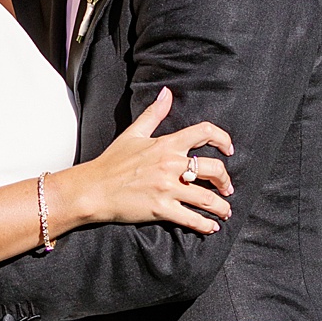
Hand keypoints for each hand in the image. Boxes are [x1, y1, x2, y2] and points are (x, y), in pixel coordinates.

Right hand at [66, 86, 233, 233]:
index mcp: (167, 144)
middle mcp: (171, 165)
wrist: (93, 189)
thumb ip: (154, 113)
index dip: (223, 139)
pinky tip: (211, 227)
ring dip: (221, 206)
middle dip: (226, 181)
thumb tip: (166, 93)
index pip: (204, 132)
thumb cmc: (111, 162)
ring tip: (225, 211)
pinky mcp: (161, 209)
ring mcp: (167, 188)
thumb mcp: (133, 133)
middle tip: (227, 188)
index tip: (229, 149)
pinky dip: (205, 225)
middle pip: (214, 169)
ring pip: (207, 198)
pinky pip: (191, 218)